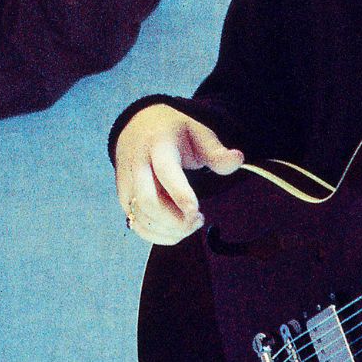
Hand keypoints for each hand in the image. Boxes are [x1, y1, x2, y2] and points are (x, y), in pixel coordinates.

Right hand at [114, 105, 243, 244]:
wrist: (138, 126)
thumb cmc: (175, 133)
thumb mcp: (198, 133)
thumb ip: (216, 151)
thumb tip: (238, 159)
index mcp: (158, 145)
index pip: (166, 172)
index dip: (181, 195)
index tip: (197, 213)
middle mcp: (137, 164)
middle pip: (148, 201)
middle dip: (175, 221)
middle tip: (199, 220)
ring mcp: (126, 182)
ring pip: (141, 217)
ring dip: (168, 230)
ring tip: (190, 224)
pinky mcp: (123, 197)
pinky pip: (136, 224)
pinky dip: (157, 235)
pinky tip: (176, 231)